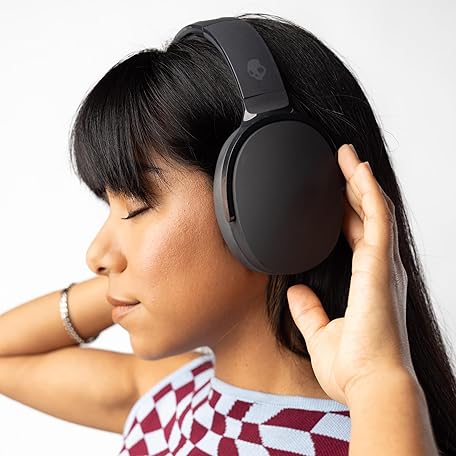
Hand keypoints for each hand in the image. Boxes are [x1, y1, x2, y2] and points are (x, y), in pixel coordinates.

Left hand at [287, 143, 414, 405]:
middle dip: (354, 187)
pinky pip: (377, 218)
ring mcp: (382, 265)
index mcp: (365, 282)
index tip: (335, 191)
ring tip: (348, 157)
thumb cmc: (353, 368)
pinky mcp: (379, 265)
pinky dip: (368, 193)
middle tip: (341, 163)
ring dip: (360, 181)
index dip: (348, 211)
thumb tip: (296, 293)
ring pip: (373, 209)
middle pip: (366, 216)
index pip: (356, 235)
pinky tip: (358, 172)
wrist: (370, 386)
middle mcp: (378, 269)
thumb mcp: (320, 333)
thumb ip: (308, 311)